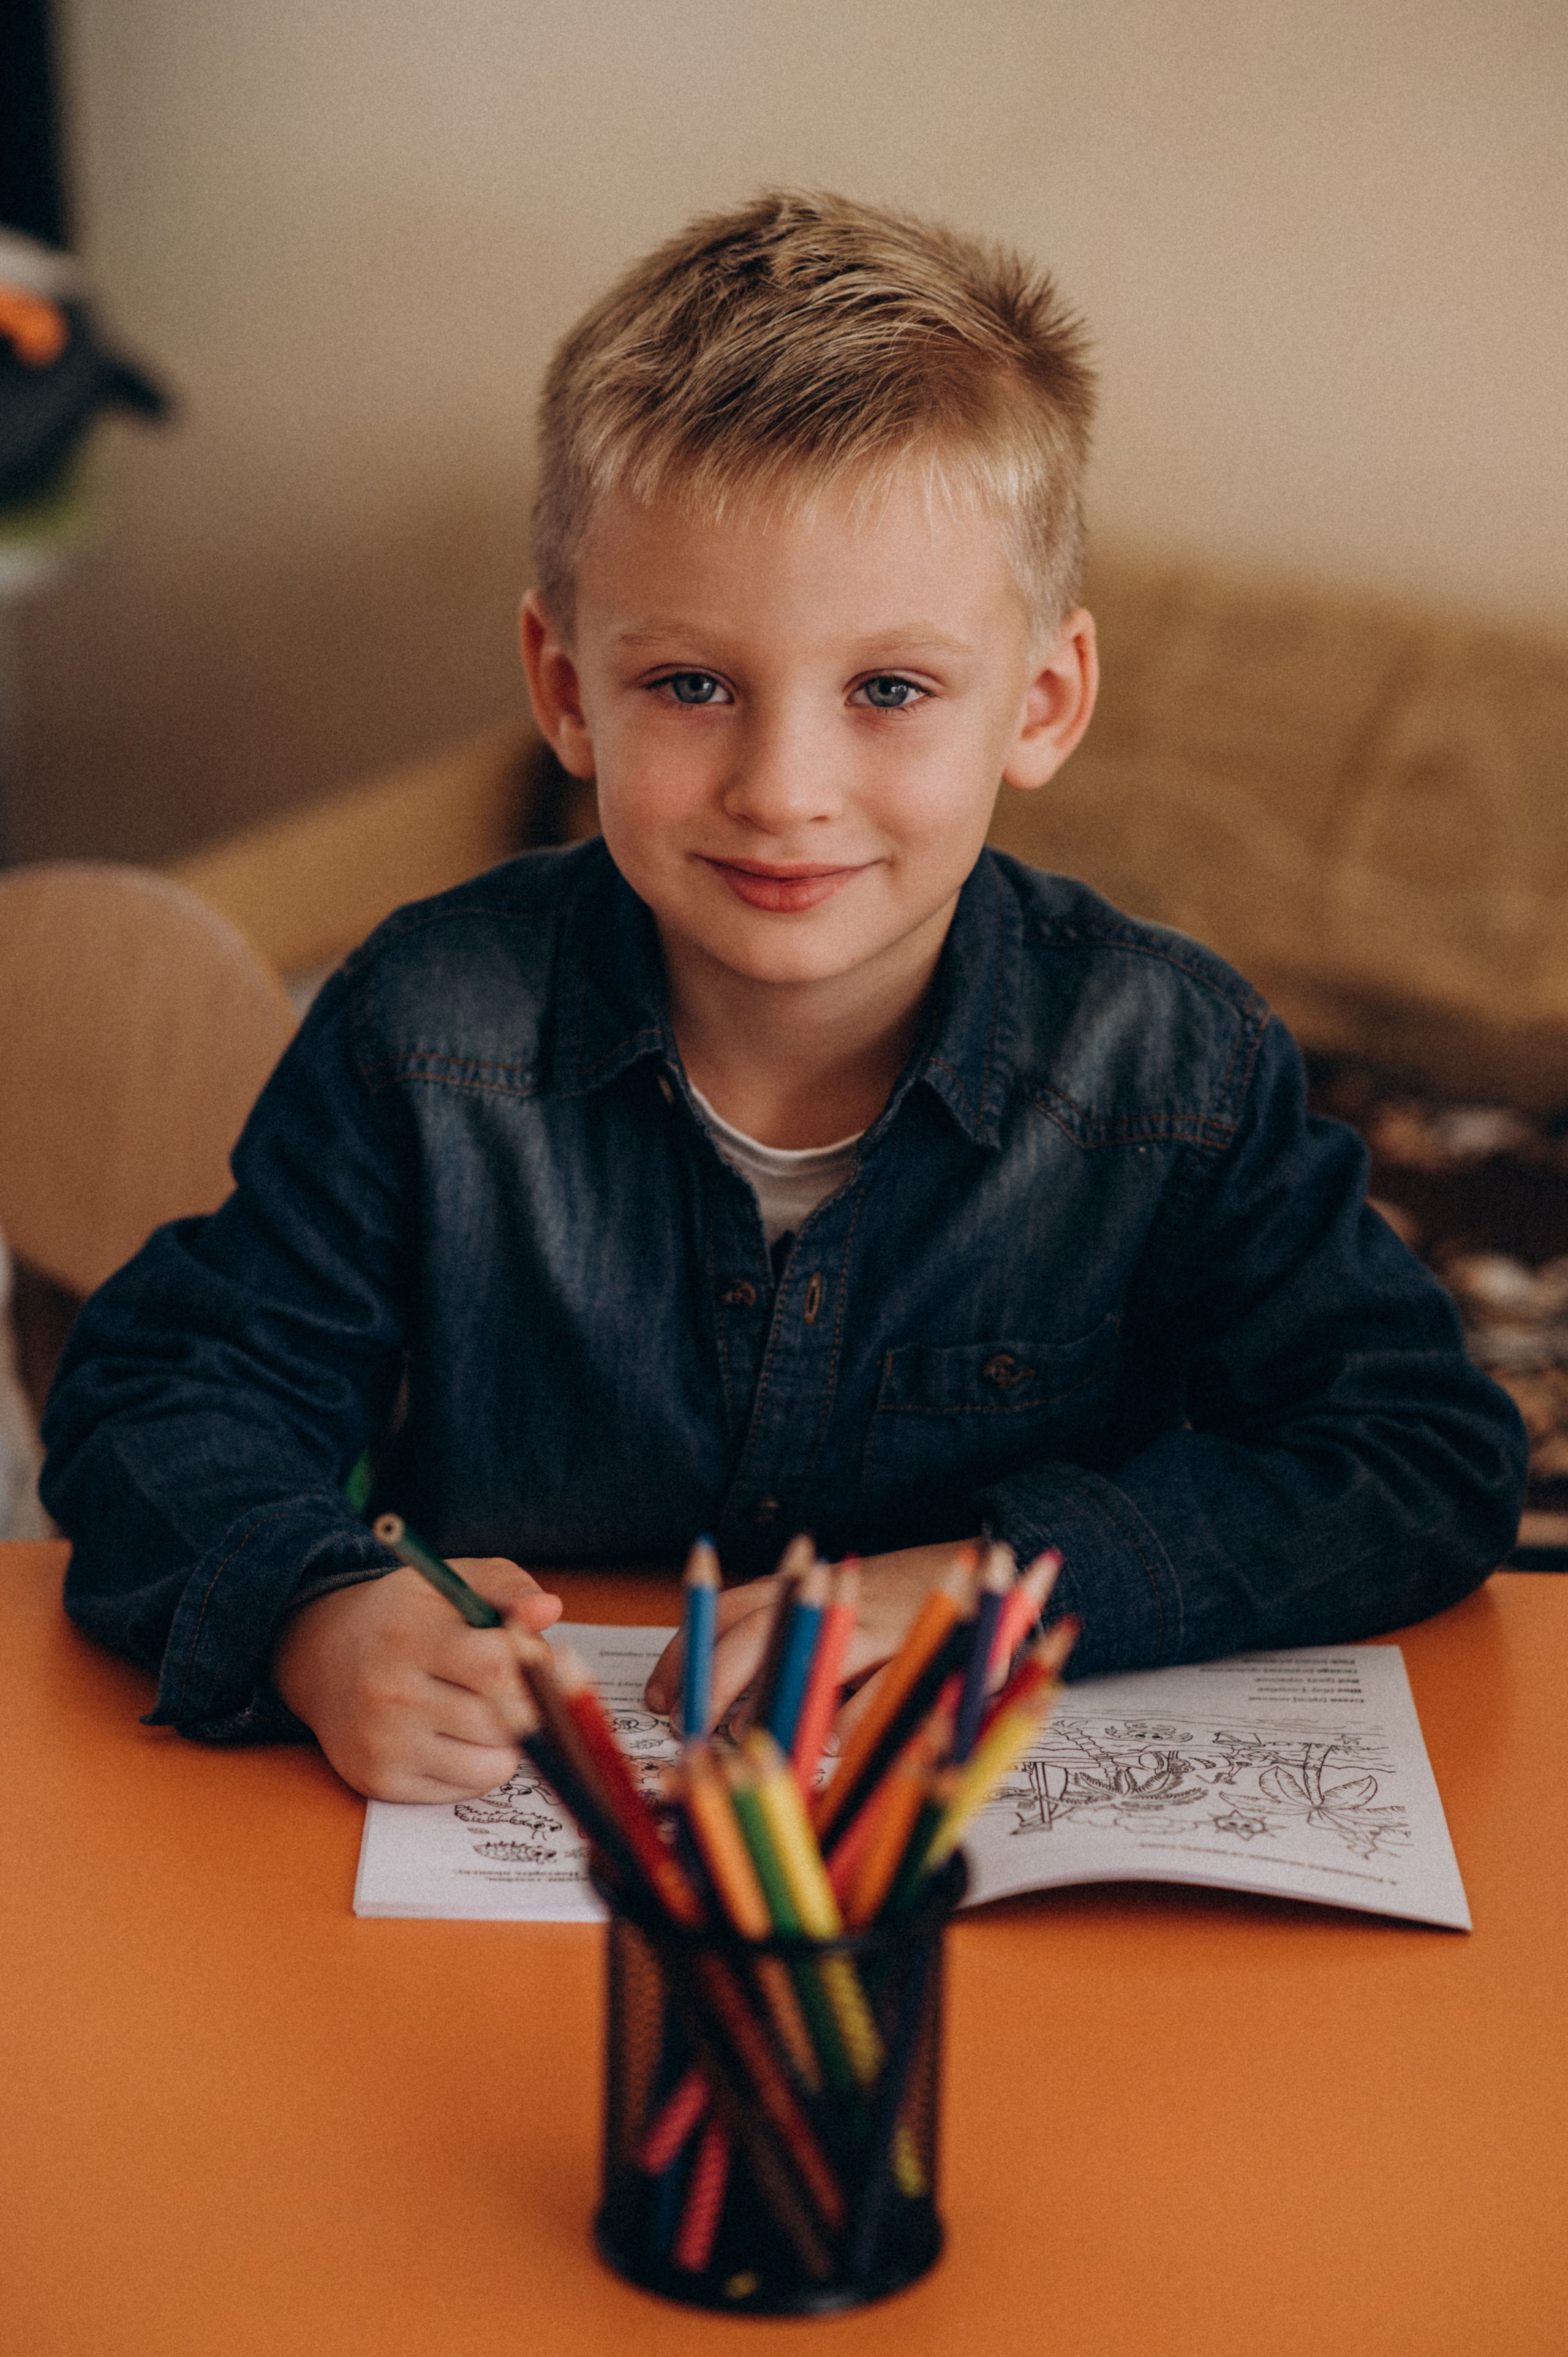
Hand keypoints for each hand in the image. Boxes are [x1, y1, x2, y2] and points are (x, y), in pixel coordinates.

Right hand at [273, 1559, 562, 1800]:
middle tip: (515, 1686)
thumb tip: (549, 1610)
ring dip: (508, 1740)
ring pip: (493, 1764)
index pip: (497, 1667)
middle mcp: (390, 1694)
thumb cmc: (404, 1619)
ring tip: (487, 1709)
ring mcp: (384, 1744)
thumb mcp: (450, 1584)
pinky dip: (480, 1765)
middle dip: (525, 1704)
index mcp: (409, 1637)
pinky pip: (468, 1788)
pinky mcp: (382, 1782)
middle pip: (501, 1722)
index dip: (532, 1664)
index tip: (531, 1656)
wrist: (325, 1660)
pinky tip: (459, 1735)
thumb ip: (507, 1587)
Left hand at [643, 1539, 975, 1742]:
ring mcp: (881, 1627)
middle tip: (691, 1732)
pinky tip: (829, 1744)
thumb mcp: (821, 1613)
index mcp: (802, 1588)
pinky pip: (880, 1694)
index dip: (686, 1656)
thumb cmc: (886, 1608)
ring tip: (748, 1745)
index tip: (657, 1702)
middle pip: (759, 1632)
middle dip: (716, 1685)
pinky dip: (849, 1722)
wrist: (981, 1573)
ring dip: (775, 1709)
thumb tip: (698, 1707)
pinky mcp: (928, 1656)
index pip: (727, 1612)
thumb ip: (769, 1645)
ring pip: (813, 1663)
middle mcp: (834, 1602)